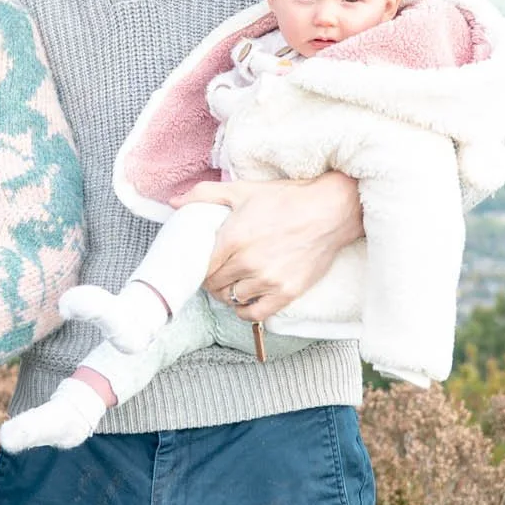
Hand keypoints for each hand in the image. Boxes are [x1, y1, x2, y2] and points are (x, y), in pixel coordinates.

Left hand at [186, 172, 362, 322]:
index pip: (201, 267)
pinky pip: (255, 314)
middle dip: (211, 280)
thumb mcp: (242, 190)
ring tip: (232, 284)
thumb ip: (204, 195)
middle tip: (216, 274)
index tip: (201, 264)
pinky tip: (245, 300)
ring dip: (228, 294)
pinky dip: (245, 311)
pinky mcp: (287, 292)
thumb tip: (174, 204)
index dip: (197, 268)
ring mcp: (268, 280)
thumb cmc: (286, 199)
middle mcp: (248, 262)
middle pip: (214, 285)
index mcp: (233, 238)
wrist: (330, 210)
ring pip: (232, 299)